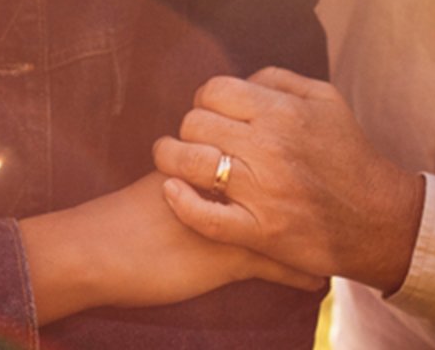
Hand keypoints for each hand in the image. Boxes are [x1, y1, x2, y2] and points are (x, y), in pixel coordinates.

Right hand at [20, 173, 322, 322]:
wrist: (97, 246)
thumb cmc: (122, 217)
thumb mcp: (166, 184)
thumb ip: (195, 174)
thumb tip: (213, 174)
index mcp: (212, 160)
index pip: (268, 153)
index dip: (296, 164)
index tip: (317, 173)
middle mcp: (229, 184)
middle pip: (289, 184)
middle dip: (315, 195)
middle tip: (337, 204)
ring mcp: (233, 219)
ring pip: (291, 225)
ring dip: (315, 238)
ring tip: (336, 247)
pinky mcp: (228, 256)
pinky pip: (278, 266)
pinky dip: (300, 274)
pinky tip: (317, 281)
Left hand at [153, 68, 426, 291]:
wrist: (378, 219)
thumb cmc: (350, 156)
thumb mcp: (327, 101)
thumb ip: (280, 80)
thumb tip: (242, 80)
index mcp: (283, 112)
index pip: (213, 91)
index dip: (204, 100)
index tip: (210, 114)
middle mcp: (268, 148)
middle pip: (195, 124)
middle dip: (190, 130)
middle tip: (197, 141)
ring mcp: (262, 192)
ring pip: (188, 164)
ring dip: (171, 160)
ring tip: (171, 162)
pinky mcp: (259, 231)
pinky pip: (203, 216)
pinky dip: (180, 202)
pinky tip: (172, 191)